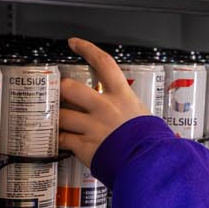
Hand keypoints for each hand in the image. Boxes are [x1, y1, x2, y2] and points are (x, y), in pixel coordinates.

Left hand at [59, 38, 150, 169]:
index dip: (86, 49)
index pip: (103, 63)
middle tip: (60, 91)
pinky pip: (63, 139)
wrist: (150, 164)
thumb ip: (124, 104)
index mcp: (121, 95)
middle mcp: (104, 108)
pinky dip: (60, 139)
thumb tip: (118, 100)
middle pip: (70, 88)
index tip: (75, 43)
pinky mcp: (84, 146)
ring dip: (57, 117)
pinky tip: (62, 139)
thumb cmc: (150, 140)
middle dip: (61, 89)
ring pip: (62, 115)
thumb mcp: (141, 112)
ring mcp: (92, 127)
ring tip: (58, 119)